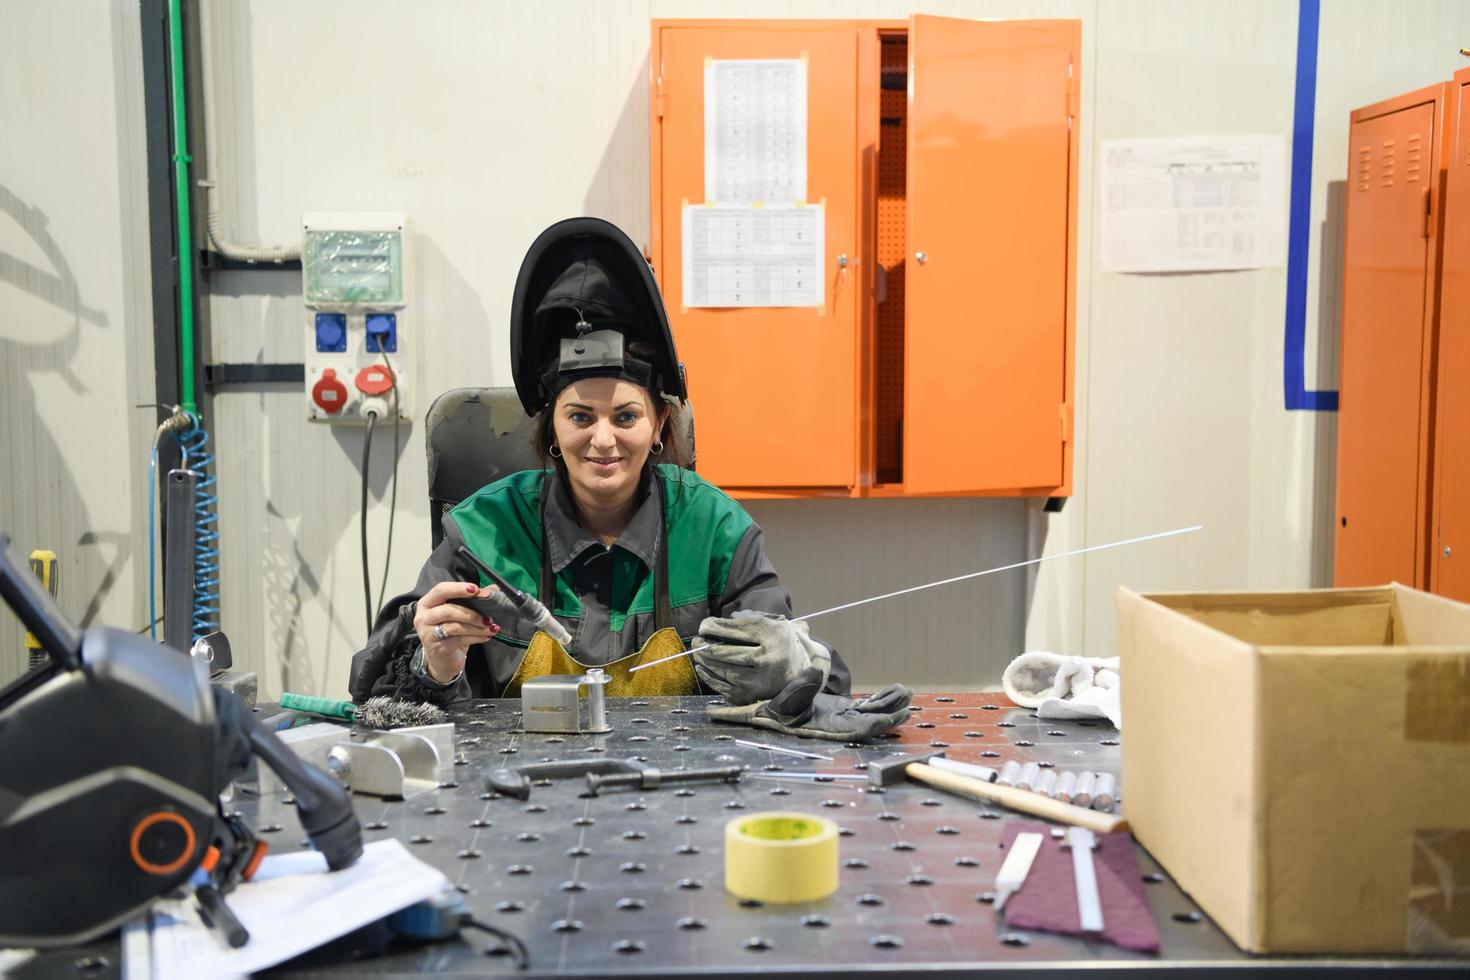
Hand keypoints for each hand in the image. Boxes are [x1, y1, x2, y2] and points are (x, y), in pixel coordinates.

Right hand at [413, 581, 501, 681]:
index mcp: (428, 602)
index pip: (441, 590)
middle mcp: (424, 616)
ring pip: (455, 626)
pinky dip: (476, 637)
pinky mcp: (437, 648)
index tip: (476, 590)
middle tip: (488, 617)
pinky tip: (486, 637)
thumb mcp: (460, 612)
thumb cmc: (451, 631)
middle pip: (448, 610)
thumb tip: (493, 589)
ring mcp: (427, 633)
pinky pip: (459, 640)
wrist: (443, 658)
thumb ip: (474, 599)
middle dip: (472, 613)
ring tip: (490, 628)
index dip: (458, 588)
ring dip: (476, 627)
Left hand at [694, 610, 830, 705]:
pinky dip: (710, 677)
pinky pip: (724, 686)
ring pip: (722, 670)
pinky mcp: (752, 695)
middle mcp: (768, 659)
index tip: (703, 626)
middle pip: (725, 652)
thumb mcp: (774, 623)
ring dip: (705, 661)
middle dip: (705, 646)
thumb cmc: (782, 642)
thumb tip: (714, 625)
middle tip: (695, 642)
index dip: (714, 628)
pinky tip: (703, 669)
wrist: (803, 670)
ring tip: (697, 654)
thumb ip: (748, 619)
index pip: (735, 631)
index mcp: (773, 636)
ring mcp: (760, 680)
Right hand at [706, 667, 912, 741]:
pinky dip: (881, 699)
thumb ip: (772, 702)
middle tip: (907, 705)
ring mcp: (840, 718)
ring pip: (870, 715)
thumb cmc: (768, 714)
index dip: (872, 723)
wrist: (766, 712)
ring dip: (889, 706)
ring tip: (906, 694)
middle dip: (888, 716)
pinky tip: (895, 690)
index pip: (851, 729)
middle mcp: (835, 726)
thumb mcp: (771, 707)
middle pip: (867, 725)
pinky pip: (866, 707)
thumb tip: (764, 695)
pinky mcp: (842, 710)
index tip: (889, 718)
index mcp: (821, 727)